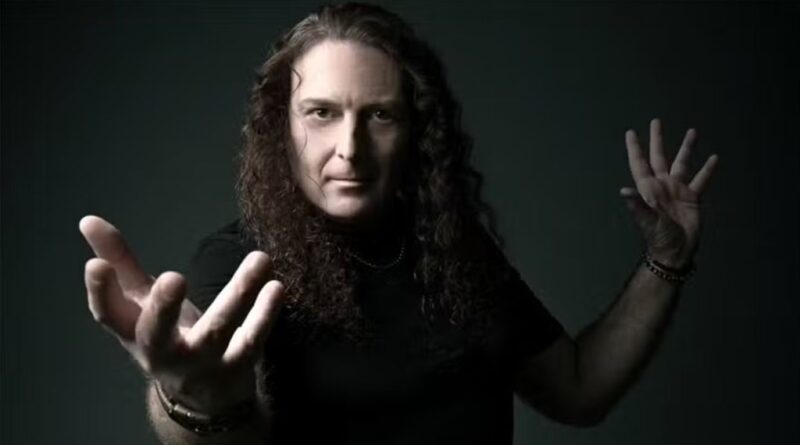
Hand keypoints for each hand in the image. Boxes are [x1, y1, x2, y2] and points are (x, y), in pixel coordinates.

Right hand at [80, 215, 283, 412]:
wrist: (203, 396)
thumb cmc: (167, 336)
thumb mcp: (141, 304)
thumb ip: (120, 263)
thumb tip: (88, 220)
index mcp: (133, 332)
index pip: (108, 315)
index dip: (99, 292)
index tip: (96, 264)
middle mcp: (162, 352)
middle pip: (156, 334)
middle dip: (162, 308)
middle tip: (173, 278)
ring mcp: (200, 363)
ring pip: (217, 330)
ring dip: (239, 293)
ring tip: (259, 258)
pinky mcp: (236, 366)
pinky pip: (252, 341)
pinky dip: (266, 315)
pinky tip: (276, 286)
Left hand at [621, 118, 719, 267]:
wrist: (676, 251)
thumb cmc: (658, 237)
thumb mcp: (647, 219)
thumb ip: (637, 204)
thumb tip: (623, 190)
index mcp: (648, 188)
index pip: (639, 163)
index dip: (635, 149)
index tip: (630, 133)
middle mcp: (662, 185)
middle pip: (659, 156)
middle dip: (657, 140)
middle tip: (656, 122)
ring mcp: (677, 190)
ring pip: (682, 163)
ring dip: (686, 148)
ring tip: (692, 131)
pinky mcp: (692, 198)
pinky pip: (701, 180)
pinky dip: (707, 169)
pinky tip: (713, 158)